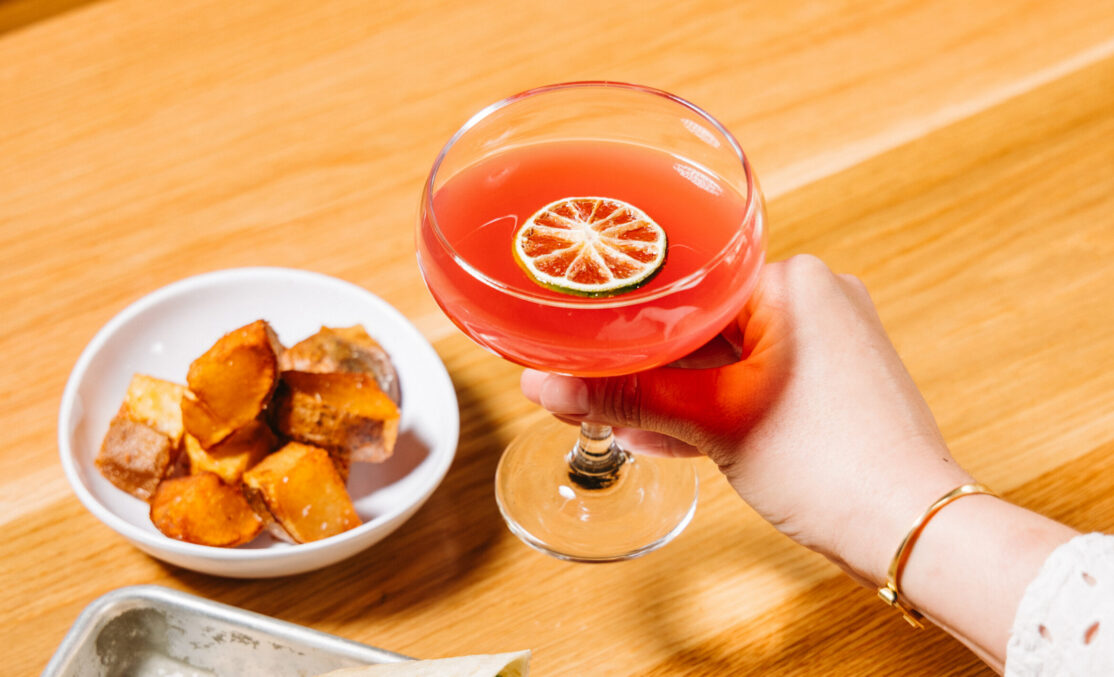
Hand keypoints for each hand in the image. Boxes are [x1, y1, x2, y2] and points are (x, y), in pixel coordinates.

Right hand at [521, 254, 973, 584]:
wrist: (910, 529)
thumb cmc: (832, 466)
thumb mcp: (710, 424)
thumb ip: (625, 397)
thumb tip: (546, 385)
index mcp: (793, 281)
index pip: (684, 286)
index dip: (625, 323)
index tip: (581, 345)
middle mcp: (818, 296)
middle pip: (701, 322)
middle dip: (646, 365)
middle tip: (589, 388)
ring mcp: (830, 339)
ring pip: (726, 357)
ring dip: (676, 392)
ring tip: (620, 418)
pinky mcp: (833, 379)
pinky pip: (755, 380)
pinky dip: (716, 405)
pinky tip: (667, 433)